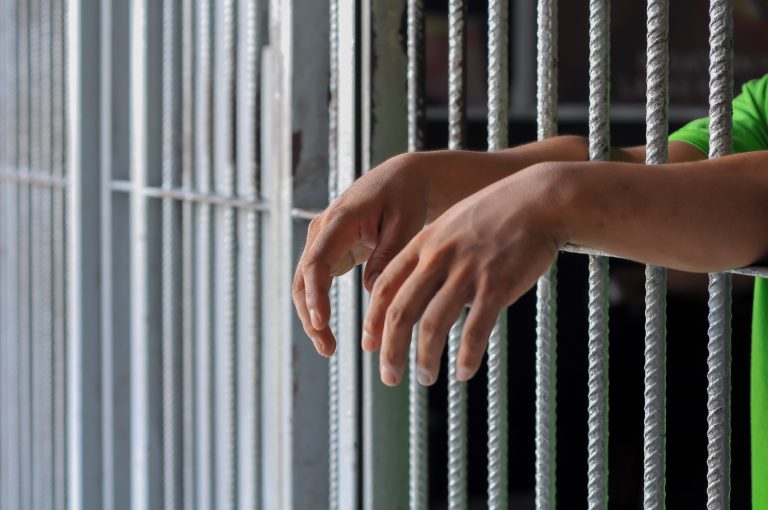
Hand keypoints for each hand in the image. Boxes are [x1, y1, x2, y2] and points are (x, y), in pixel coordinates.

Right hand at [292, 153, 428, 355]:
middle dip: (309, 315)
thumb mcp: (404, 223)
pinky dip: (317, 309)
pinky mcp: (327, 252)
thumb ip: (387, 255)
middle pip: (303, 278)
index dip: (316, 293)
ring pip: (304, 284)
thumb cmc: (404, 198)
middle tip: (327, 348)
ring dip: (311, 317)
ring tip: (327, 348)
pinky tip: (327, 333)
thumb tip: (372, 291)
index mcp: (340, 220)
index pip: (318, 260)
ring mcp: (320, 242)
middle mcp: (321, 231)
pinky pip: (314, 284)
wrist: (397, 181)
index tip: (321, 321)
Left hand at [362, 163, 564, 385]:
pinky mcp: (497, 283)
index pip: (383, 288)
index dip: (373, 321)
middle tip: (389, 376)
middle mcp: (438, 258)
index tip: (369, 345)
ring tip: (425, 378)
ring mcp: (467, 270)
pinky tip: (464, 372)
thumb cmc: (496, 215)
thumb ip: (430, 256)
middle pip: (400, 311)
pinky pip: (475, 329)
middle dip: (390, 350)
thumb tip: (419, 294)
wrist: (539, 199)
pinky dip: (466, 356)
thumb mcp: (451, 226)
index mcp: (423, 244)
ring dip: (425, 358)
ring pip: (433, 324)